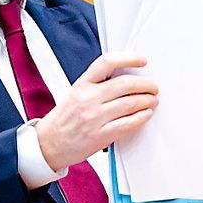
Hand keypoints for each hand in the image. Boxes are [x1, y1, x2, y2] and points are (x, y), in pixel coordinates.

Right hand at [36, 52, 157, 170]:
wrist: (49, 143)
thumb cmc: (65, 117)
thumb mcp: (76, 92)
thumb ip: (97, 84)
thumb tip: (127, 77)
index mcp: (82, 84)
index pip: (107, 62)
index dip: (128, 58)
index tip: (142, 60)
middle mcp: (88, 98)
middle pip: (125, 84)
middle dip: (146, 85)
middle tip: (153, 87)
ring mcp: (94, 117)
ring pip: (130, 103)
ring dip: (147, 100)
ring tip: (152, 100)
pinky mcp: (100, 135)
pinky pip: (128, 123)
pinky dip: (141, 117)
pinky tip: (146, 114)